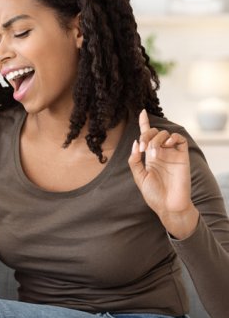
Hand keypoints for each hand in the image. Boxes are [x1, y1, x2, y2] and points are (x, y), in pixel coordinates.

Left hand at [128, 109, 198, 238]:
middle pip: (153, 133)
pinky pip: (179, 139)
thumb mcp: (139, 177)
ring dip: (155, 139)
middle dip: (145, 135)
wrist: (168, 205)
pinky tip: (165, 145)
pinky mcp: (182, 156)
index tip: (141, 112)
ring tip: (152, 153)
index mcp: (149, 157)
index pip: (146, 136)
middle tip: (142, 149)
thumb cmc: (154, 194)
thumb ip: (134, 161)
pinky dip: (171, 137)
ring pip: (164, 134)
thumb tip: (135, 143)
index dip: (144, 124)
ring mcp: (171, 154)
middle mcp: (160, 153)